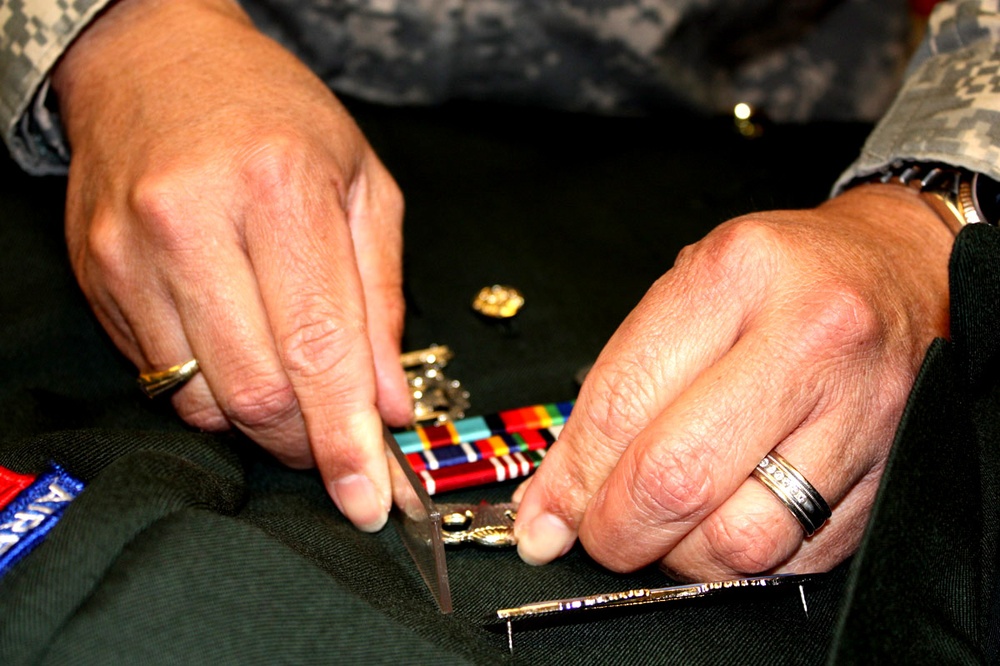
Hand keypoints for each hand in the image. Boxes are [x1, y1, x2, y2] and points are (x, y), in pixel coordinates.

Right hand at [51, 0, 411, 530]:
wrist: (156, 61)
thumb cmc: (277, 118)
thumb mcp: (362, 187)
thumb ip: (381, 299)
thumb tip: (389, 405)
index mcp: (280, 189)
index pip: (320, 348)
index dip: (347, 440)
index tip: (370, 501)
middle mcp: (195, 222)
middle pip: (258, 390)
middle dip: (308, 442)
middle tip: (338, 446)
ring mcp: (132, 254)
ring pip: (204, 400)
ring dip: (262, 421)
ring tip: (293, 387)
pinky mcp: (98, 277)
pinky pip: (163, 380)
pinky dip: (214, 392)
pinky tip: (239, 349)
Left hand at [513, 183, 951, 578]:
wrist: (901, 270)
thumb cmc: (781, 280)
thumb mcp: (688, 296)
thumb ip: (616, 393)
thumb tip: (552, 505)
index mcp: (735, 276)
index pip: (622, 404)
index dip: (571, 478)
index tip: (544, 519)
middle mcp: (808, 338)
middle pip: (678, 478)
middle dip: (617, 531)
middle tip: (600, 536)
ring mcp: (863, 410)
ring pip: (741, 538)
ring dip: (681, 557)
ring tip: (668, 528)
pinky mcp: (894, 470)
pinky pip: (798, 557)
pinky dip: (743, 560)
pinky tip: (728, 521)